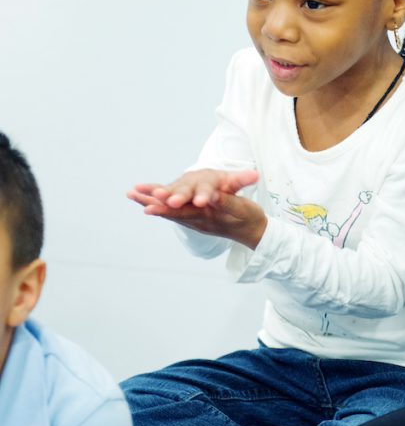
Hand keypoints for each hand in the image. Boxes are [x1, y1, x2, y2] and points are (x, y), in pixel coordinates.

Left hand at [127, 169, 266, 247]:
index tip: (155, 200)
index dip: (171, 206)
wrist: (252, 232)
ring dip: (150, 202)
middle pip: (173, 212)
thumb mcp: (243, 209)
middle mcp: (198, 220)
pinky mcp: (194, 217)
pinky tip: (145, 200)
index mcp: (209, 217)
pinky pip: (173, 211)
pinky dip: (159, 205)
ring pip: (169, 211)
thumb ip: (227, 202)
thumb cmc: (249, 218)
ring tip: (131, 193)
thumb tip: (211, 195)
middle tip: (135, 195)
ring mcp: (195, 219)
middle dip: (154, 203)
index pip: (187, 211)